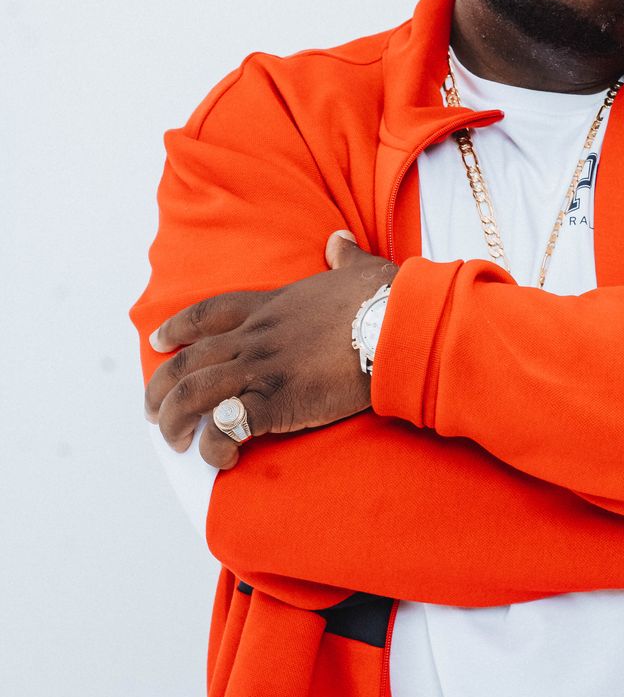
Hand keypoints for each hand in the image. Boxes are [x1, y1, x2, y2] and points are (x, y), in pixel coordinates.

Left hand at [144, 231, 396, 469]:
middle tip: (153, 411)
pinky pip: (228, 425)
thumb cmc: (383, 299)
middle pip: (189, 362)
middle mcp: (256, 337)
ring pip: (194, 394)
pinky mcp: (278, 401)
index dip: (177, 328)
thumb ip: (343, 257)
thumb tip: (339, 240)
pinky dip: (214, 443)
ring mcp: (263, 369)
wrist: (396, 326)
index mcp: (270, 306)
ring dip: (176, 420)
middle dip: (162, 389)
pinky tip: (218, 457)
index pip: (208, 314)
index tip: (157, 341)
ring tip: (175, 441)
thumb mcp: (358, 269)